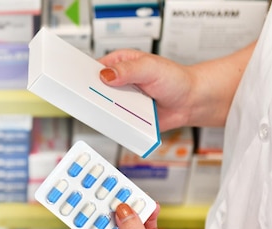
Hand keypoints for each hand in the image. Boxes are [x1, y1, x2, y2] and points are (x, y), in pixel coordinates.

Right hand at [97, 45, 253, 130]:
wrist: (191, 101)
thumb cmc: (175, 79)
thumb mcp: (151, 67)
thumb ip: (128, 70)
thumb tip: (106, 75)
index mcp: (119, 63)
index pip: (94, 67)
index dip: (85, 75)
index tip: (80, 83)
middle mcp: (118, 81)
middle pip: (95, 89)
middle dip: (93, 95)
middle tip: (94, 99)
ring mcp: (121, 99)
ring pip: (103, 106)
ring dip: (106, 110)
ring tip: (112, 109)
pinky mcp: (126, 115)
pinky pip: (115, 120)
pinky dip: (116, 122)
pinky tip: (119, 121)